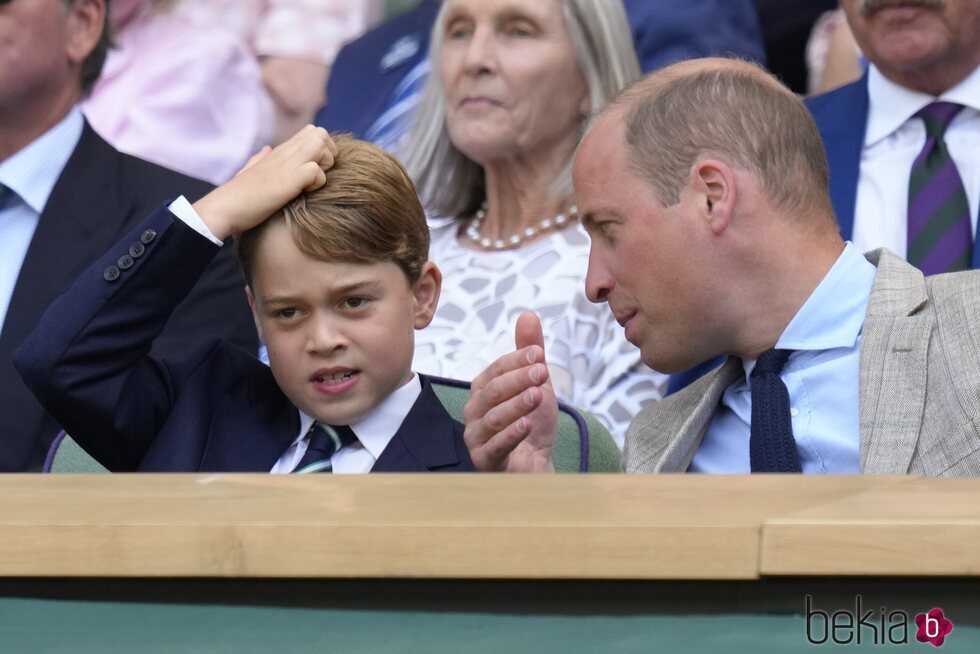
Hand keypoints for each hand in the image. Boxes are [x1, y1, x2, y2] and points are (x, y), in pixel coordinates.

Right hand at [192, 125, 337, 239]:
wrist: (223, 209)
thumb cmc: (238, 196)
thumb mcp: (251, 172)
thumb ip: (261, 159)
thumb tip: (266, 150)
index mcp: (279, 152)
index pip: (311, 132)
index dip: (323, 148)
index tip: (317, 168)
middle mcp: (284, 153)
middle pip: (321, 133)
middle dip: (330, 153)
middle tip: (320, 175)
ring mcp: (286, 165)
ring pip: (321, 145)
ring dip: (325, 165)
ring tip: (313, 183)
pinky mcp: (288, 181)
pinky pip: (315, 171)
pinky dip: (317, 183)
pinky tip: (304, 193)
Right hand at [463, 312, 557, 471]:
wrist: (537, 465)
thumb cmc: (532, 423)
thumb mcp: (536, 384)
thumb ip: (529, 352)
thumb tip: (528, 315)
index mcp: (483, 390)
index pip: (496, 369)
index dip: (517, 360)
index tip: (539, 354)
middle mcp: (474, 411)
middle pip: (492, 391)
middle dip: (518, 380)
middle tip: (541, 372)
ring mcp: (476, 437)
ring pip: (493, 417)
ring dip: (516, 405)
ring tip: (538, 395)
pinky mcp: (484, 460)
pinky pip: (495, 446)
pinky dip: (511, 434)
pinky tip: (527, 424)